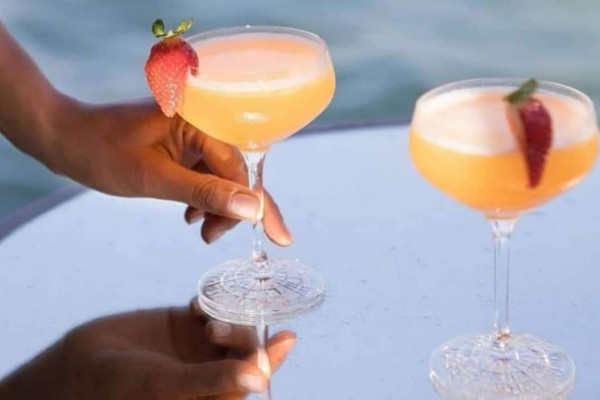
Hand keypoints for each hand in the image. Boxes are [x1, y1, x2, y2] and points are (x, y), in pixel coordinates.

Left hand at [0, 25, 289, 244]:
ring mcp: (194, 133)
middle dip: (230, 209)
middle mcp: (203, 122)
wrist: (66, 139)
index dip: (258, 207)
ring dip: (215, 206)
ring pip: (222, 177)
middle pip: (235, 174)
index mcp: (201, 120)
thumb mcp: (155, 179)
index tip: (281, 239)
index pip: (240, 170)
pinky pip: (206, 173)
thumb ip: (206, 192)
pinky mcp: (184, 144)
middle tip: (211, 238)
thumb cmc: (102, 153)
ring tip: (197, 228)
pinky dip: (203, 197)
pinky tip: (190, 214)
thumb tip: (253, 209)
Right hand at [0, 301, 295, 399]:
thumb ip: (214, 381)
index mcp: (214, 392)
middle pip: (245, 346)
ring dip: (228, 314)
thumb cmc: (120, 392)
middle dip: (244, 332)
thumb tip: (261, 379)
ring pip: (230, 323)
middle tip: (225, 324)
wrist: (76, 369)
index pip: (252, 375)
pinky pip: (209, 305)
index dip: (270, 358)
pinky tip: (199, 301)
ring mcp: (197, 346)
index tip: (287, 336)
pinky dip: (211, 299)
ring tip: (205, 320)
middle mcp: (211, 369)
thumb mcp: (170, 387)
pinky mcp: (183, 323)